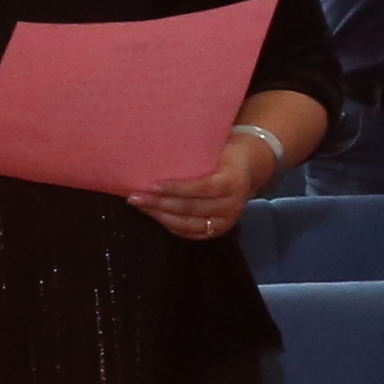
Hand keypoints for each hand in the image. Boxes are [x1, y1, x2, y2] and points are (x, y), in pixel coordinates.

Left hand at [126, 123, 283, 242]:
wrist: (249, 167)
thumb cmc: (224, 153)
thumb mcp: (215, 149)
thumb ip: (193, 156)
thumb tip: (156, 156)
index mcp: (232, 181)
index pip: (201, 188)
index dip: (175, 188)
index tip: (151, 185)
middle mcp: (233, 204)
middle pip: (191, 208)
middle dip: (160, 204)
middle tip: (135, 197)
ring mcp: (228, 220)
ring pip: (189, 224)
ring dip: (161, 216)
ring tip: (141, 207)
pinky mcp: (220, 230)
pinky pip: (192, 233)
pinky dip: (172, 226)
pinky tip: (156, 216)